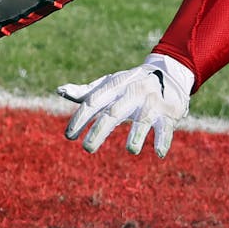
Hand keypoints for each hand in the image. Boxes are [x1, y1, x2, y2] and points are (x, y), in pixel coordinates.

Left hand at [57, 53, 193, 157]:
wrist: (168, 74)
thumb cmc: (130, 84)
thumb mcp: (108, 84)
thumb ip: (85, 92)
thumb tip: (59, 91)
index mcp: (114, 87)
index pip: (93, 102)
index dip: (80, 119)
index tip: (69, 136)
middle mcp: (132, 93)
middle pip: (114, 113)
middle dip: (100, 130)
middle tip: (87, 149)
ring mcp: (152, 103)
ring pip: (144, 119)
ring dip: (137, 134)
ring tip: (131, 150)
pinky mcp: (169, 114)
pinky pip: (166, 127)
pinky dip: (163, 140)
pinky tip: (159, 153)